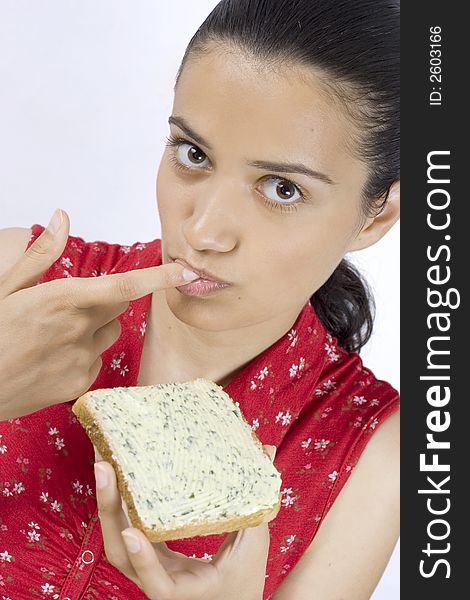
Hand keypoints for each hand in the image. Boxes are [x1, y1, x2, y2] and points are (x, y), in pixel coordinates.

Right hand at [0, 208, 198, 419]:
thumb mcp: (6, 287)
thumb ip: (41, 254)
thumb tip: (62, 216)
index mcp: (61, 300)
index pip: (123, 287)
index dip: (159, 278)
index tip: (186, 272)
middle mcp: (78, 329)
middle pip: (119, 306)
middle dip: (106, 299)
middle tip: (68, 306)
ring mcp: (81, 360)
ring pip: (108, 333)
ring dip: (94, 328)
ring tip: (54, 336)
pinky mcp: (81, 384)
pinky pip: (97, 360)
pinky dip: (85, 355)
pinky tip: (53, 358)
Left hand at [94, 444, 276, 599]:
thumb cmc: (243, 578)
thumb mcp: (253, 544)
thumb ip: (256, 501)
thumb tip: (268, 450)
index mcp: (187, 589)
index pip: (158, 584)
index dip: (144, 561)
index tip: (133, 532)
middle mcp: (159, 581)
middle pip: (121, 554)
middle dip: (108, 508)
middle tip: (104, 465)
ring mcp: (148, 568)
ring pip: (116, 541)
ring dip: (106, 501)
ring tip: (104, 458)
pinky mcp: (146, 553)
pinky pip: (124, 528)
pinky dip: (116, 502)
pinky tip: (116, 471)